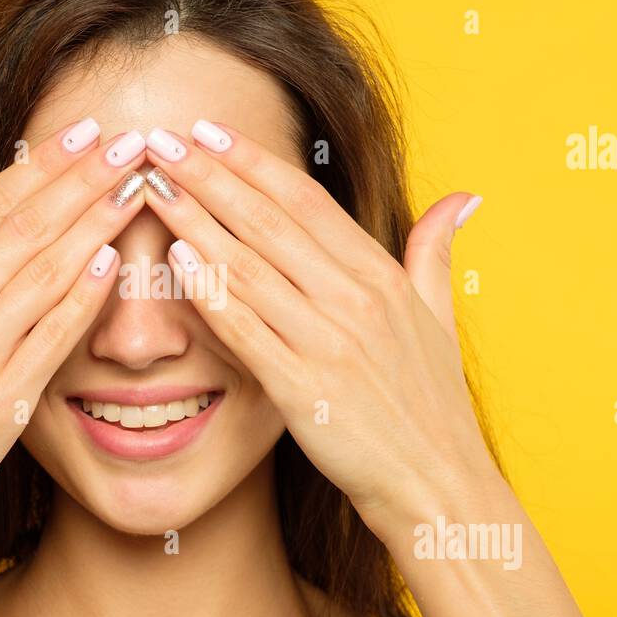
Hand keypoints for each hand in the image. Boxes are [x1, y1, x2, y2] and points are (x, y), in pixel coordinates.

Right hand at [0, 122, 147, 527]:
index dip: (41, 166)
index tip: (82, 133)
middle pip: (27, 229)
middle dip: (83, 179)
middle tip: (129, 141)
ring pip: (46, 272)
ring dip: (96, 223)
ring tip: (135, 185)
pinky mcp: (3, 398)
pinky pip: (54, 334)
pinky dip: (84, 295)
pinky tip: (115, 259)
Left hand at [141, 122, 499, 525]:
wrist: (438, 485)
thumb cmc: (431, 405)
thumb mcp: (441, 318)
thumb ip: (436, 252)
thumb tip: (462, 197)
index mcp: (382, 275)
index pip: (305, 200)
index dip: (253, 161)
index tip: (208, 130)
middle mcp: (356, 298)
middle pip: (268, 220)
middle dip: (209, 175)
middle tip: (160, 138)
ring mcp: (329, 342)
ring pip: (249, 265)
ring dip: (195, 220)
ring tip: (153, 186)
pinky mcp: (304, 388)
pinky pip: (246, 330)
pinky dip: (210, 291)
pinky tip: (174, 259)